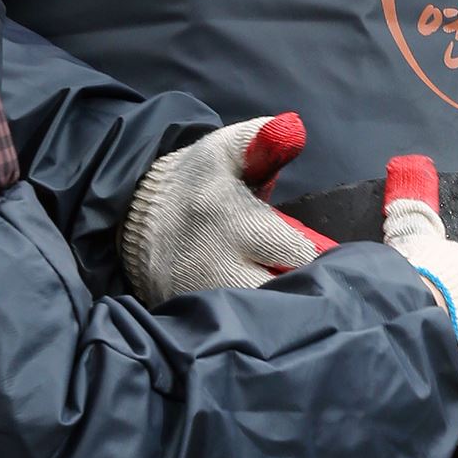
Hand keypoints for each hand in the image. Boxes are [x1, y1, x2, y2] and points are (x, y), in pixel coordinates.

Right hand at [121, 112, 333, 305]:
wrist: (133, 212)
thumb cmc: (194, 179)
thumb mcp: (226, 148)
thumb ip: (263, 136)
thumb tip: (295, 127)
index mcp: (233, 218)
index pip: (294, 250)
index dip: (315, 256)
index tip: (324, 256)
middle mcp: (216, 261)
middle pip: (278, 292)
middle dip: (299, 291)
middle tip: (309, 282)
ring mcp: (199, 294)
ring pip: (255, 316)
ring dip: (275, 310)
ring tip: (286, 299)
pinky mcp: (187, 313)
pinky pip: (227, 330)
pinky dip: (246, 324)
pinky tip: (257, 313)